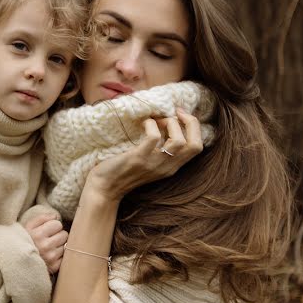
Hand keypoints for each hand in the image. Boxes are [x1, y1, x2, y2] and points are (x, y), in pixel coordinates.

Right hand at [23, 213, 67, 273]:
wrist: (17, 262)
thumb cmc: (24, 241)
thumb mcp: (28, 227)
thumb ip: (41, 218)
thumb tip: (56, 216)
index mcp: (37, 234)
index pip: (57, 224)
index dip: (53, 226)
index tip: (47, 230)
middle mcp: (44, 246)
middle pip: (64, 234)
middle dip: (58, 235)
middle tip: (49, 239)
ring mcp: (50, 257)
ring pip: (66, 245)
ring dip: (59, 246)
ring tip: (49, 248)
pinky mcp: (54, 267)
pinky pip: (65, 256)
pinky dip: (59, 256)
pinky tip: (51, 256)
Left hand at [86, 108, 203, 200]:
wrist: (105, 189)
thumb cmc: (123, 172)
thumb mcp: (149, 163)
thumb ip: (161, 150)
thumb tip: (166, 123)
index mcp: (172, 167)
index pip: (197, 147)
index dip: (194, 127)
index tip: (180, 115)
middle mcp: (167, 167)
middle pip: (195, 144)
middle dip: (191, 122)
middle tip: (175, 113)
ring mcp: (154, 163)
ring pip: (179, 141)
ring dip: (170, 123)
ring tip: (157, 121)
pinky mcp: (139, 158)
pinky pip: (154, 137)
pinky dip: (150, 125)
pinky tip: (143, 123)